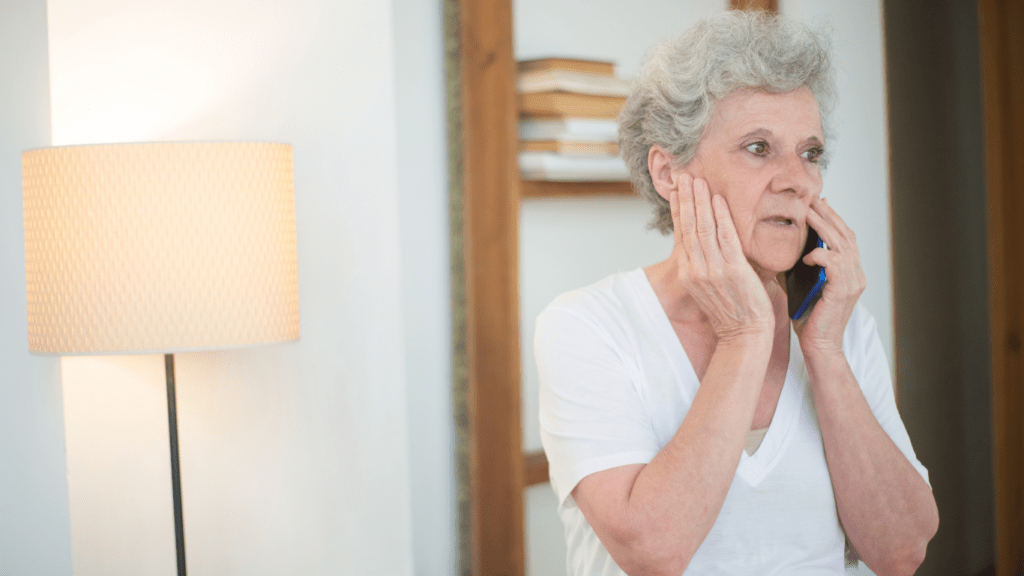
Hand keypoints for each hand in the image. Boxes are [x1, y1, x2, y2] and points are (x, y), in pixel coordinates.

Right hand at [671, 175, 773, 341]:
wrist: (744, 335)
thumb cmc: (731, 312)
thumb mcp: (708, 287)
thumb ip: (705, 264)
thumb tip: (706, 243)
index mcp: (689, 273)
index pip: (681, 234)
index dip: (678, 209)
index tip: (676, 190)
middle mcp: (696, 269)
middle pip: (688, 226)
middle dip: (685, 198)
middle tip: (683, 175)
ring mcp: (714, 270)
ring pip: (703, 228)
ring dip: (700, 201)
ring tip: (697, 180)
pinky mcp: (733, 270)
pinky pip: (725, 237)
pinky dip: (720, 217)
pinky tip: (717, 200)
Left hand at [793, 197, 865, 353]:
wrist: (818, 346)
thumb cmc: (809, 319)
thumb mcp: (799, 287)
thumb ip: (792, 268)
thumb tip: (772, 251)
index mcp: (849, 271)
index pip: (844, 237)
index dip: (832, 218)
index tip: (816, 202)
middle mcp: (856, 274)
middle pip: (846, 235)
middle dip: (828, 215)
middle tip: (811, 200)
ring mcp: (852, 282)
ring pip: (842, 245)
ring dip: (824, 228)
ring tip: (808, 214)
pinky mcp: (843, 291)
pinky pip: (835, 265)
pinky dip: (821, 256)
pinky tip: (807, 254)